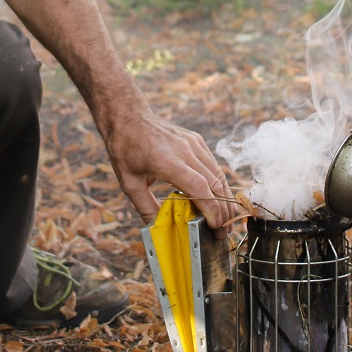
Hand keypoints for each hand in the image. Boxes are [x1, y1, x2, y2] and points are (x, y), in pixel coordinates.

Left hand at [105, 111, 235, 234]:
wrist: (129, 116)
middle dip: (223, 211)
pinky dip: (219, 184)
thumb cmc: (125, 149)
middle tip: (223, 234)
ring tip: (225, 221)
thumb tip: (157, 230)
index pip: (199, 187)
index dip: (211, 209)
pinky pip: (212, 165)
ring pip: (218, 174)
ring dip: (225, 199)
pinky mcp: (196, 141)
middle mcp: (185, 151)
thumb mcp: (129, 183)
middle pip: (214, 183)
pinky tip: (218, 199)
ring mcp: (193, 144)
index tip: (215, 227)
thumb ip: (145, 207)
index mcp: (167, 161)